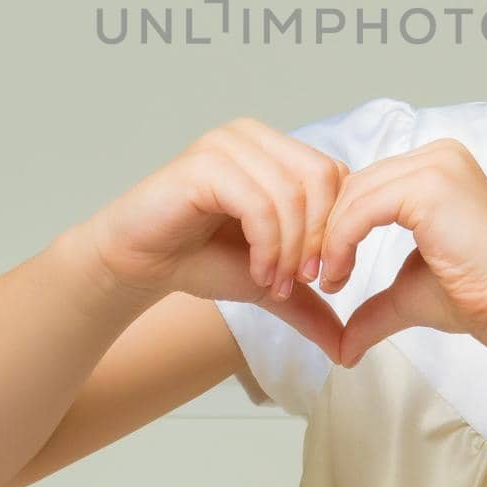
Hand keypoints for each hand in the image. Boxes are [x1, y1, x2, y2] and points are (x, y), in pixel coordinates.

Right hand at [85, 117, 352, 364]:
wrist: (138, 264)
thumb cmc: (200, 260)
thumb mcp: (270, 280)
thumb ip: (310, 303)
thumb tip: (348, 348)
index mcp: (275, 149)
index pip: (336, 176)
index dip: (338, 229)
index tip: (323, 279)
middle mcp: (253, 137)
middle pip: (321, 180)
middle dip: (319, 240)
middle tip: (303, 282)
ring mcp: (227, 146)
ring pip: (291, 195)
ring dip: (291, 251)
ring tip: (274, 285)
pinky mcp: (203, 166)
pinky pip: (259, 205)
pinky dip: (268, 248)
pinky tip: (257, 274)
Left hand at [316, 137, 486, 365]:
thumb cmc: (475, 297)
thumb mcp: (410, 290)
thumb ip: (374, 304)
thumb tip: (342, 346)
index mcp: (439, 164)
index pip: (368, 183)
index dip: (339, 223)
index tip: (327, 270)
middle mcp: (440, 154)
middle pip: (357, 184)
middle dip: (329, 230)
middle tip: (320, 276)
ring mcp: (437, 165)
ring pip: (355, 195)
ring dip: (331, 240)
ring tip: (330, 281)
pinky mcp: (430, 187)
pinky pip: (363, 209)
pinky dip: (341, 242)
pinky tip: (339, 275)